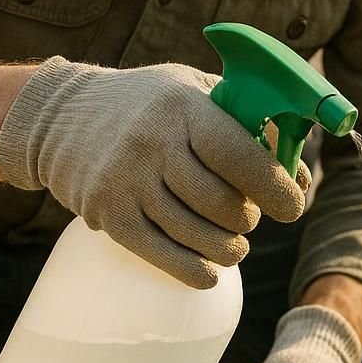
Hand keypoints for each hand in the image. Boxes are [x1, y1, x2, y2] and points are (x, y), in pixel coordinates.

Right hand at [0, 57, 308, 288]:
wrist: (61, 115)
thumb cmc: (147, 103)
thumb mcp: (194, 91)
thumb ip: (249, 123)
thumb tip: (300, 175)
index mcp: (182, 107)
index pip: (240, 156)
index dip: (276, 188)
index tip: (293, 205)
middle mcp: (152, 144)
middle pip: (222, 205)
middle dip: (248, 221)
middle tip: (248, 219)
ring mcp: (126, 182)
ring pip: (198, 237)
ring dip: (227, 249)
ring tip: (232, 244)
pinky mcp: (108, 215)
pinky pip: (164, 256)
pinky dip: (195, 271)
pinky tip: (209, 271)